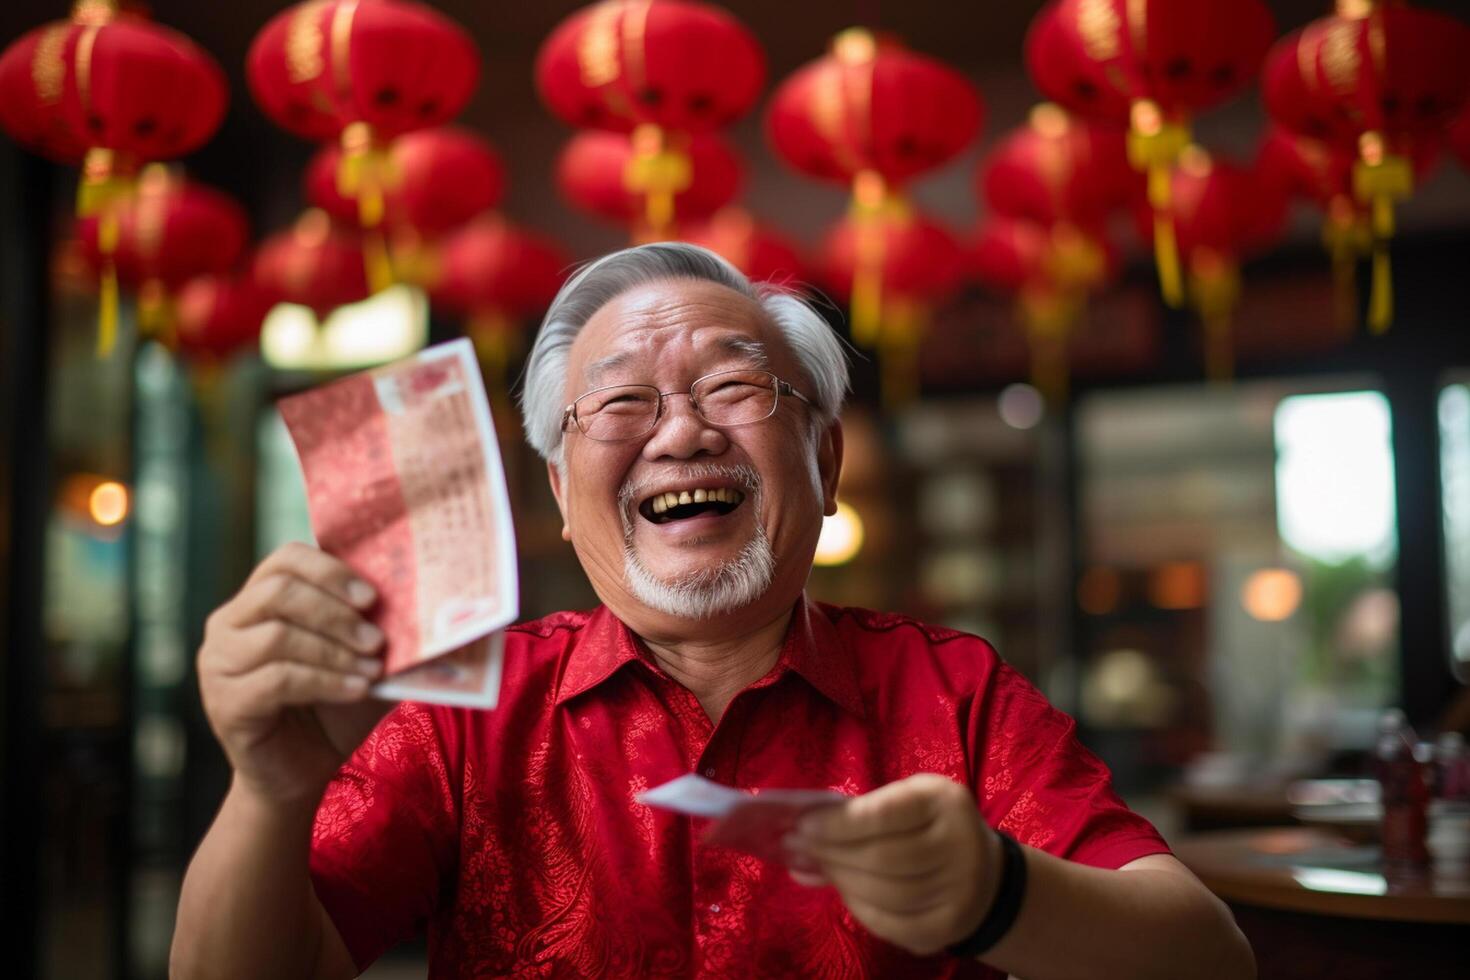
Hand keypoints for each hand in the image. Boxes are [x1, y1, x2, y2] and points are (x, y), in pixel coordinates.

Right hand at [198, 542, 392, 805]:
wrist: (301, 771)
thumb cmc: (332, 708)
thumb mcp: (362, 660)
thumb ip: (378, 630)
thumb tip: (425, 605)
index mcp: (258, 600)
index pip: (285, 560)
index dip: (330, 571)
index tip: (372, 596)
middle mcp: (228, 624)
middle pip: (279, 592)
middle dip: (336, 612)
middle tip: (377, 638)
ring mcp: (218, 663)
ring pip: (278, 636)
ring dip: (335, 651)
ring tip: (373, 669)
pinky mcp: (224, 702)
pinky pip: (277, 679)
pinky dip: (325, 681)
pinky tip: (357, 690)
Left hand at [784, 773, 1003, 956]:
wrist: (984, 873)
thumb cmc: (930, 827)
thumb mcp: (906, 803)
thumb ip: (857, 818)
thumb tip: (796, 844)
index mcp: (945, 802)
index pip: (884, 814)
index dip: (839, 823)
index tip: (802, 825)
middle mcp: (961, 845)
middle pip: (882, 858)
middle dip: (833, 854)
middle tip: (797, 848)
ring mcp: (959, 891)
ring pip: (886, 894)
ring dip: (843, 881)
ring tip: (820, 867)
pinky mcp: (949, 927)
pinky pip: (893, 924)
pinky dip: (861, 909)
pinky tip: (846, 892)